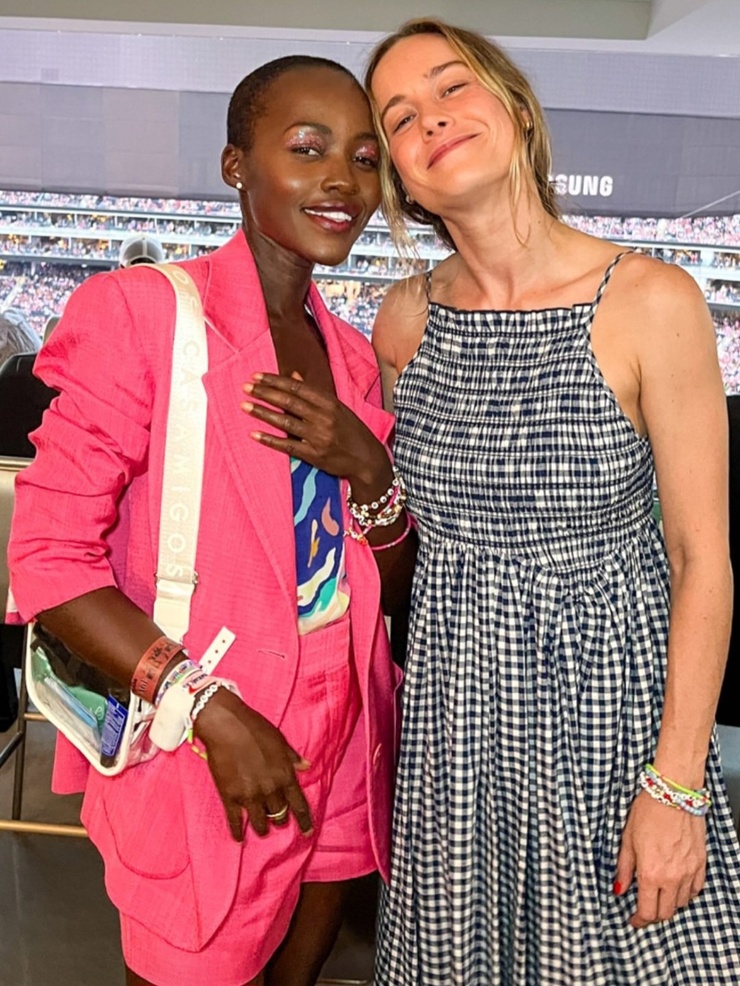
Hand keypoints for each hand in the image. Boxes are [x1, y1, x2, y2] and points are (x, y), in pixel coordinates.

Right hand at [193, 687, 312, 840]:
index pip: (299, 806)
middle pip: (279, 816)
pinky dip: (237, 832)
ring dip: (262, 827)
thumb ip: (292, 757)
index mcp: (285, 775)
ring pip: (260, 824)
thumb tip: (306, 766)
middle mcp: (270, 789)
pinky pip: (236, 822)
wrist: (225, 725)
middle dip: (279, 819)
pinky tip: (239, 838)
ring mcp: (249, 794)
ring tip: (261, 827)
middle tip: (276, 818)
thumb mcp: (279, 740)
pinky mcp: (230, 796)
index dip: (304, 822)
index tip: (307, 832)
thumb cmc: (254, 728)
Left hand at [241, 372, 390, 487]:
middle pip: (288, 402)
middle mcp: (323, 418)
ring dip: (262, 413)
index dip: (275, 381)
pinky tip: (254, 434)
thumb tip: (294, 377)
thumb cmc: (352, 431)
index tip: (257, 376)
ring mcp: (318, 437)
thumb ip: (315, 394)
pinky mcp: (314, 455)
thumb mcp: (338, 408)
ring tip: (244, 406)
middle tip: (246, 387)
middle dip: (265, 393)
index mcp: (330, 403)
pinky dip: (270, 440)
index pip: (297, 388)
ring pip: (285, 422)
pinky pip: (287, 446)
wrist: (367, 460)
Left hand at [614, 790, 705, 927]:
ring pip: (681, 903)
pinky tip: (676, 885)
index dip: (639, 920)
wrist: (673, 794)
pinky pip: (696, 889)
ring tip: (658, 894)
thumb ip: (624, 868)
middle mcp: (673, 877)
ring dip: (669, 903)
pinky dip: (686, 893)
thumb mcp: (627, 840)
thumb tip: (619, 890)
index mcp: (651, 874)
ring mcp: (689, 871)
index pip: (648, 911)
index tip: (633, 920)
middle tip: (644, 908)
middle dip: (653, 914)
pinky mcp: (700, 863)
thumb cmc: (647, 812)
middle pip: (666, 912)